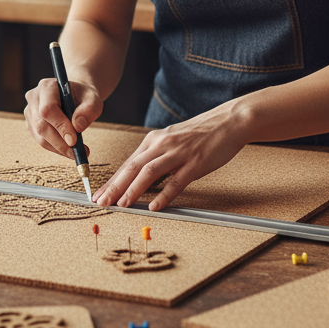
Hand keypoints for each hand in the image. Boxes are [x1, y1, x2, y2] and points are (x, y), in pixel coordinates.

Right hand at [24, 77, 102, 159]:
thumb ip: (89, 110)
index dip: (60, 126)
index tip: (74, 141)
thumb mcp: (93, 100)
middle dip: (60, 142)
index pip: (48, 109)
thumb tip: (77, 127)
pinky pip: (41, 141)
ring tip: (77, 152)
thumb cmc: (84, 97)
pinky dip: (56, 149)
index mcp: (47, 86)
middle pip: (41, 125)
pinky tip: (69, 149)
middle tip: (77, 152)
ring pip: (40, 137)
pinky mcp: (31, 124)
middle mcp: (34, 98)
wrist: (76, 96)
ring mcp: (30, 112)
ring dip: (59, 148)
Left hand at [95, 100, 252, 210]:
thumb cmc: (202, 133)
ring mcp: (178, 153)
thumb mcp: (173, 141)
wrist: (229, 121)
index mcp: (155, 140)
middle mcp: (162, 145)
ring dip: (133, 189)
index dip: (112, 181)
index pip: (128, 164)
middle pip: (132, 167)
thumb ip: (157, 157)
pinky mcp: (195, 162)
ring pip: (149, 172)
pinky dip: (164, 194)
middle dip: (114, 186)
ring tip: (122, 204)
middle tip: (101, 202)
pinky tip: (155, 206)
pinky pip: (176, 180)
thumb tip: (142, 179)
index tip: (100, 195)